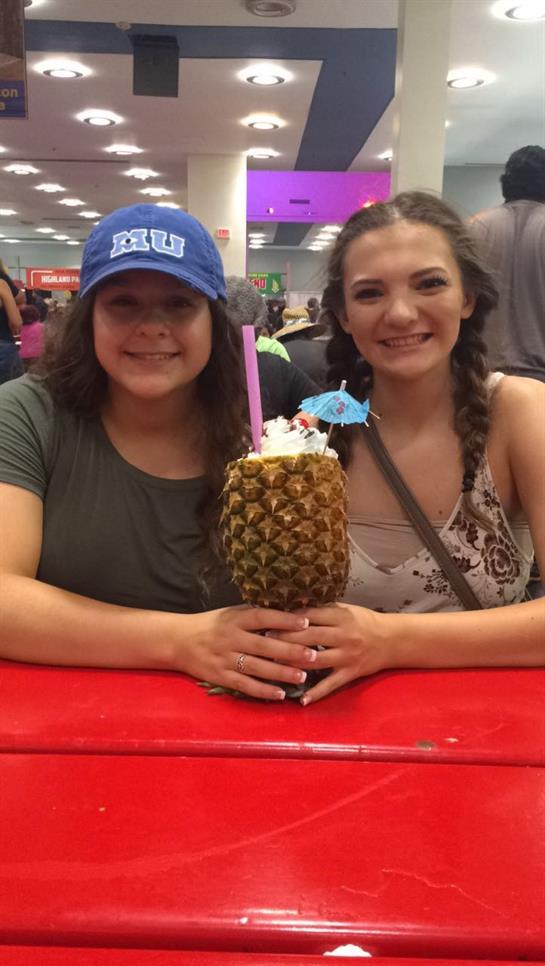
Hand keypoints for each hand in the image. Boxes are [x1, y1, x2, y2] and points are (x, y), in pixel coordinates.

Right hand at [175, 606, 318, 700]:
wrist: (179, 641)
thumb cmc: (212, 625)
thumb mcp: (231, 614)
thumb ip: (254, 617)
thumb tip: (288, 616)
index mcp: (235, 619)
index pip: (262, 617)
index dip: (284, 620)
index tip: (306, 622)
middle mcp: (231, 638)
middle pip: (264, 645)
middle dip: (290, 650)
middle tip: (313, 654)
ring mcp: (225, 659)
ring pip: (257, 667)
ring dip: (281, 673)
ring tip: (302, 676)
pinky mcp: (221, 677)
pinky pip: (245, 685)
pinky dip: (263, 690)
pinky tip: (280, 694)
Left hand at [272, 603, 395, 704]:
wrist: (392, 640)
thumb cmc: (364, 621)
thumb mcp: (345, 609)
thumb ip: (322, 610)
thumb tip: (292, 610)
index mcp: (340, 617)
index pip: (310, 617)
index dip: (289, 620)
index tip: (270, 621)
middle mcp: (343, 636)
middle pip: (309, 637)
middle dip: (285, 639)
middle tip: (264, 640)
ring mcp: (347, 656)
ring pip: (315, 661)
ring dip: (293, 663)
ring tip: (273, 664)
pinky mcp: (350, 673)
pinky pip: (331, 685)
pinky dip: (316, 693)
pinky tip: (301, 700)